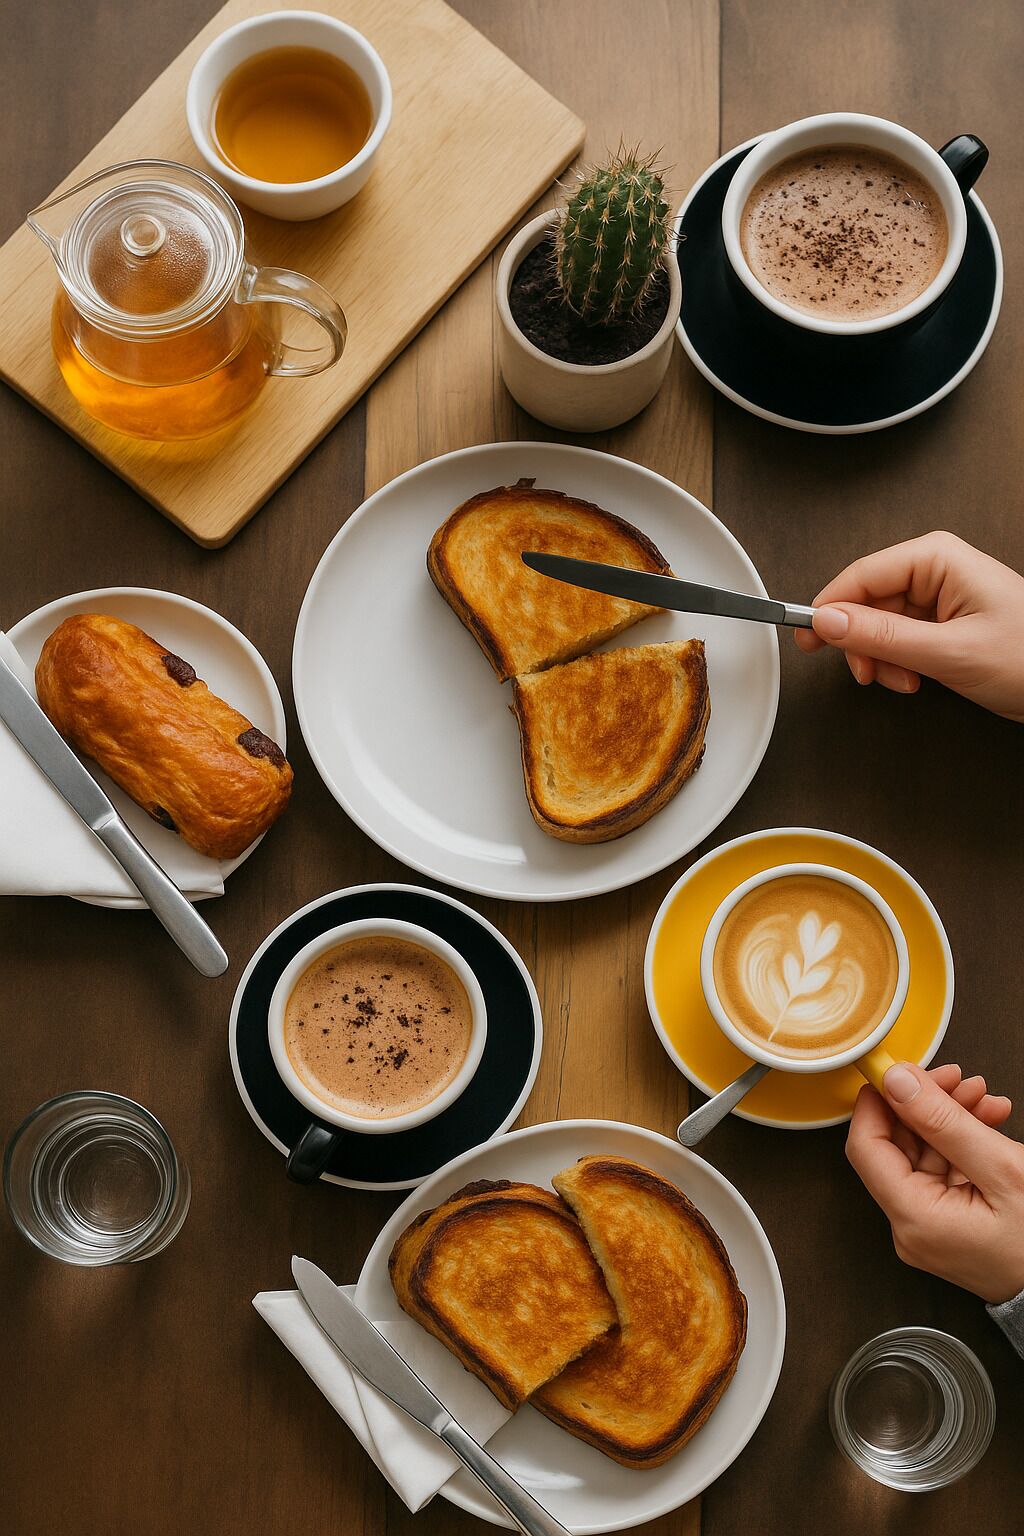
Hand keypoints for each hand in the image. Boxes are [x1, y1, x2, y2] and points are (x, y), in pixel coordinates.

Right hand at [794, 531, 1023, 720]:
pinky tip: (917, 678)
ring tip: (907, 681)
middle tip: (869, 673)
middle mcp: (935, 570)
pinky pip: (899, 638)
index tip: (807, 639)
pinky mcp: (942, 622)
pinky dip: (899, 663)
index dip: (828, 609)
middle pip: (865, 603)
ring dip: (883, 659)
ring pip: (878, 626)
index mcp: (937, 558)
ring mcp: (938, 597)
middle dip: (864, 645)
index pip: (860, 576)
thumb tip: (828, 622)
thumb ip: (882, 638)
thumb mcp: (949, 652)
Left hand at [846, 1060, 1023, 1303]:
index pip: (866, 1146)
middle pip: (896, 1146)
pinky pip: (941, 1172)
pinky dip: (962, 1144)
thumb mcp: (1001, 1170)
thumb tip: (897, 1083)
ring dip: (950, 1118)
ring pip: (922, 1154)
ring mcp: (928, 1228)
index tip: (895, 1070)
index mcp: (914, 1218)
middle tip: (959, 1079)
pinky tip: (987, 1122)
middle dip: (926, 1104)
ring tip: (984, 1098)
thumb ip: (944, 1122)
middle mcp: (911, 1227)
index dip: (878, 1101)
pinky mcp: (946, 1225)